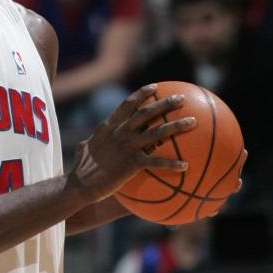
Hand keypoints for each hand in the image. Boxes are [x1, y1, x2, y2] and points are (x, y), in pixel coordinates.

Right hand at [68, 84, 194, 204]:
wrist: (79, 185)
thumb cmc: (81, 169)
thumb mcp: (84, 148)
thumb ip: (92, 140)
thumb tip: (92, 137)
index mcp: (109, 128)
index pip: (127, 104)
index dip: (142, 94)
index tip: (155, 87)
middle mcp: (120, 134)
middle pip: (147, 113)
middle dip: (165, 103)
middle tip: (182, 98)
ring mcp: (126, 147)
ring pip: (157, 132)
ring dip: (176, 125)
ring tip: (193, 121)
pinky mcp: (131, 164)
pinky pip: (156, 162)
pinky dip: (172, 163)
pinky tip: (185, 166)